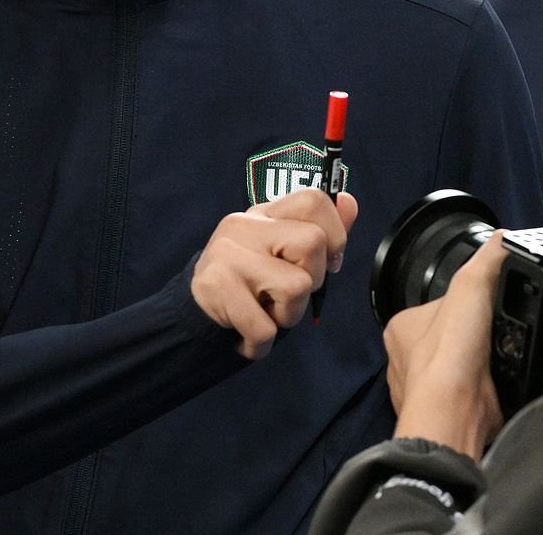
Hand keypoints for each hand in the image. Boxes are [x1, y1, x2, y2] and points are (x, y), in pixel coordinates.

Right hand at [192, 189, 358, 359]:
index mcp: (265, 214)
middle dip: (313, 281)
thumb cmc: (250, 286)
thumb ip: (319, 230)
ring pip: (297, 286)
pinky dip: (262, 343)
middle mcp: (244, 225)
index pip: (313, 200)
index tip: (328, 263)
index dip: (336, 233)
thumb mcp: (283, 255)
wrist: (194, 315)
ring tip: (266, 312)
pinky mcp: (215, 285)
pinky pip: (265, 327)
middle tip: (287, 294)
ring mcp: (228, 253)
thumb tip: (349, 202)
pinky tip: (247, 334)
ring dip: (289, 314)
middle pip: (313, 242)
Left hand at [383, 231, 507, 459]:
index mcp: (401, 327)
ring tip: (495, 359)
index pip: (435, 305)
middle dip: (471, 337)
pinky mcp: (446, 413)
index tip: (484, 305)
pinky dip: (485, 390)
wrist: (454, 416)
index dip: (464, 302)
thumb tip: (501, 239)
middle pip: (448, 336)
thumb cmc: (448, 357)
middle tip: (493, 334)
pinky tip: (495, 384)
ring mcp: (424, 390)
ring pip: (458, 368)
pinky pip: (469, 395)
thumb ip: (487, 261)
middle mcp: (405, 361)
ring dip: (479, 365)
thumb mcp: (471, 289)